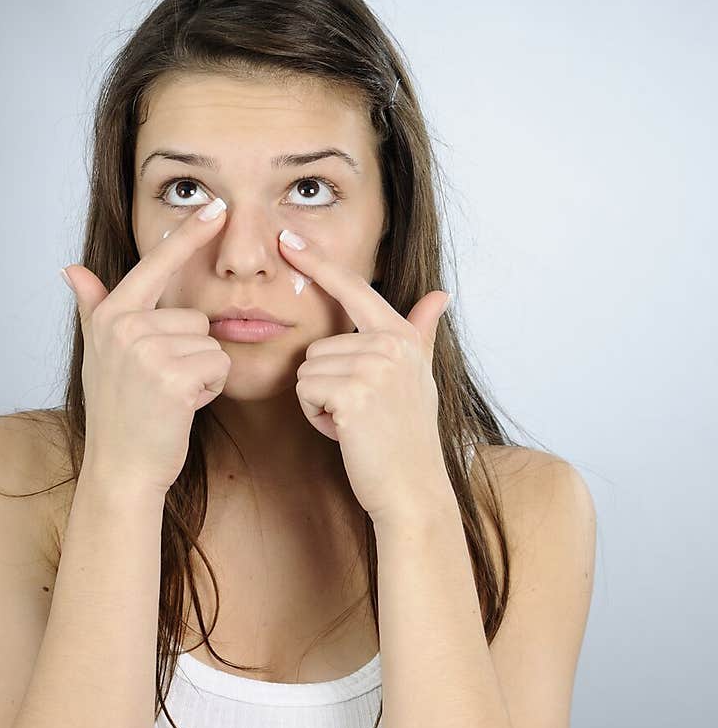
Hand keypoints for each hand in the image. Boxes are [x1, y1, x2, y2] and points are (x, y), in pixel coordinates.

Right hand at [61, 199, 231, 496]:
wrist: (121, 468)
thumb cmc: (117, 414)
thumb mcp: (99, 355)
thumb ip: (93, 308)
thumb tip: (71, 269)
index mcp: (111, 316)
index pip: (155, 265)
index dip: (189, 235)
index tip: (217, 206)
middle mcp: (125, 327)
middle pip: (195, 318)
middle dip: (191, 353)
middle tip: (162, 386)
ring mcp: (148, 351)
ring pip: (210, 344)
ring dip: (202, 374)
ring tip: (171, 398)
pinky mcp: (173, 376)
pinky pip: (218, 366)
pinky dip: (210, 390)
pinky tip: (182, 408)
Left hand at [277, 229, 452, 526]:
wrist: (412, 489)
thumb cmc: (407, 439)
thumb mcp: (417, 378)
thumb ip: (420, 333)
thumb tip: (440, 295)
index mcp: (402, 336)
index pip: (354, 289)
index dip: (318, 264)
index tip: (287, 238)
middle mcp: (390, 344)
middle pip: (318, 346)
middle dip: (326, 384)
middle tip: (360, 414)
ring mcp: (373, 367)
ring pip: (307, 370)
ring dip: (320, 403)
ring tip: (355, 424)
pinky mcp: (352, 392)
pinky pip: (305, 391)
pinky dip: (316, 417)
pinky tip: (346, 433)